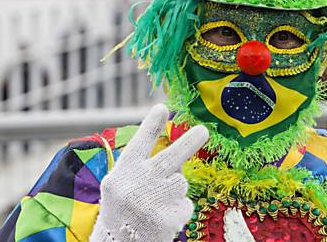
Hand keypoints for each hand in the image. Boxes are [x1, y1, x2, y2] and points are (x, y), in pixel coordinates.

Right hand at [89, 104, 208, 241]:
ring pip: (180, 182)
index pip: (140, 143)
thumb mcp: (122, 182)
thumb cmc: (123, 207)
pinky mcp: (170, 217)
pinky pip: (185, 204)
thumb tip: (177, 155)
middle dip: (189, 142)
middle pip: (170, 158)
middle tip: (204, 130)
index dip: (151, 125)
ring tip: (156, 203)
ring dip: (174, 189)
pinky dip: (177, 209)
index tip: (162, 108)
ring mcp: (156, 202)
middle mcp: (139, 184)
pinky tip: (162, 217)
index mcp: (125, 171)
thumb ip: (144, 167)